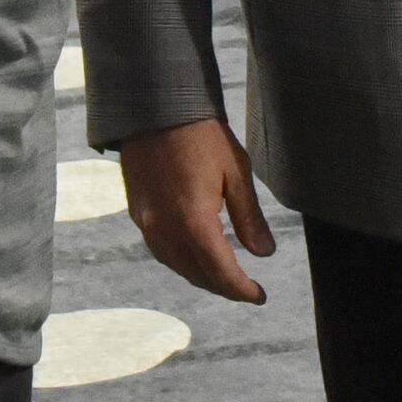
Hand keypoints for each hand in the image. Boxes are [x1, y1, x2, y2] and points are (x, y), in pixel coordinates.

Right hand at [120, 116, 273, 303]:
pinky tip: (196, 255)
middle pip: (196, 274)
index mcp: (193, 221)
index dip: (240, 289)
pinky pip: (161, 250)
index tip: (259, 296)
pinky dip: (182, 261)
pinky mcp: (137, 213)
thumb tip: (264, 254)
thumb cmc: (202, 134)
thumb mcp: (236, 172)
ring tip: (225, 276)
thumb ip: (249, 218)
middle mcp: (165, 229)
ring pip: (176, 266)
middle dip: (223, 287)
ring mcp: (147, 223)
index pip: (220, 271)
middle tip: (246, 290)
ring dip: (201, 276)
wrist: (155, 106)